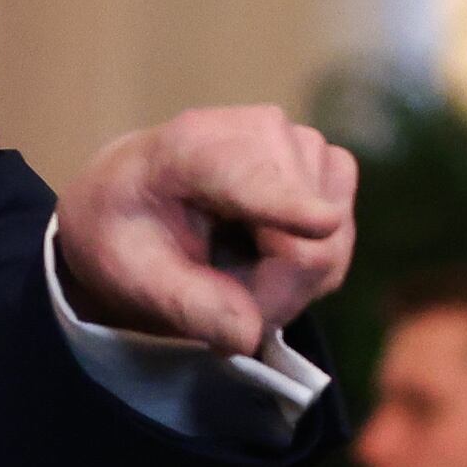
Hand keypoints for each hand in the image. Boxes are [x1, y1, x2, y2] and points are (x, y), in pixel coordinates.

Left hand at [55, 105, 358, 359]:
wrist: (133, 197)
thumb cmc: (125, 233)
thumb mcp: (133, 277)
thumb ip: (188, 305)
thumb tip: (248, 336)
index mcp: (188, 150)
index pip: (247, 179)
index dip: (288, 203)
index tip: (324, 223)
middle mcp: (257, 131)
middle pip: (305, 237)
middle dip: (274, 291)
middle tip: (222, 308)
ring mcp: (299, 142)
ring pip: (331, 241)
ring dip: (290, 282)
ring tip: (234, 279)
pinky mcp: (325, 162)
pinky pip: (341, 235)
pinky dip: (310, 264)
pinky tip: (264, 259)